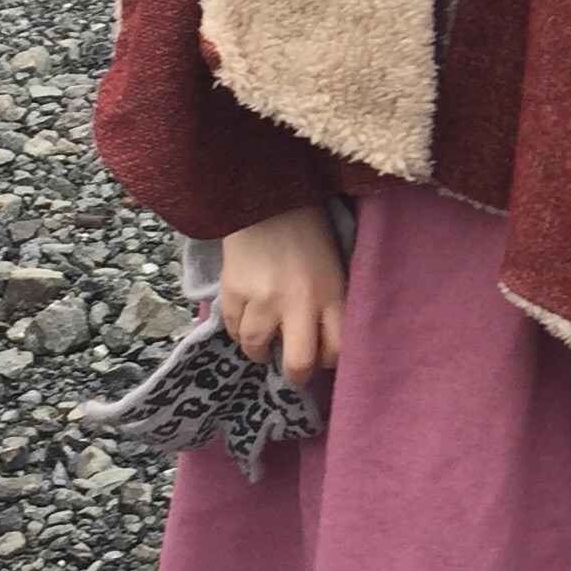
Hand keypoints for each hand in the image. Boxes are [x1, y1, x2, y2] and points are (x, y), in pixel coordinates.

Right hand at [219, 206, 348, 387]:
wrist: (267, 196)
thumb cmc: (309, 229)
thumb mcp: (334, 265)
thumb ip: (332, 301)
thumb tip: (326, 340)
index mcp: (331, 293)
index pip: (338, 351)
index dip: (330, 361)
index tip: (324, 355)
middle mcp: (298, 302)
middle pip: (298, 365)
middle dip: (296, 374)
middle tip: (293, 367)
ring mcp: (262, 299)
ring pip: (257, 350)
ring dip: (261, 350)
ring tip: (265, 341)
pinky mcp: (232, 291)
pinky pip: (232, 330)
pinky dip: (238, 331)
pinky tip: (246, 322)